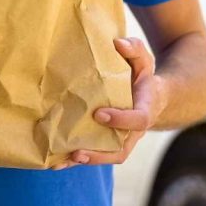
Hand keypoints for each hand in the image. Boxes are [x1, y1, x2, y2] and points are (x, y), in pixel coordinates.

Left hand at [53, 37, 167, 169]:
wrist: (150, 96)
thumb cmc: (142, 76)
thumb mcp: (143, 59)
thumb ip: (134, 49)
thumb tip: (118, 44)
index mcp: (144, 110)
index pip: (137, 120)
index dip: (120, 120)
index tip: (99, 114)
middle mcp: (133, 131)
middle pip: (120, 150)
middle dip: (99, 154)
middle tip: (78, 151)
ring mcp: (121, 139)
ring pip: (106, 156)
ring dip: (85, 160)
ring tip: (63, 159)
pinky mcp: (108, 141)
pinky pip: (94, 154)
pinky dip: (75, 160)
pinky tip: (55, 161)